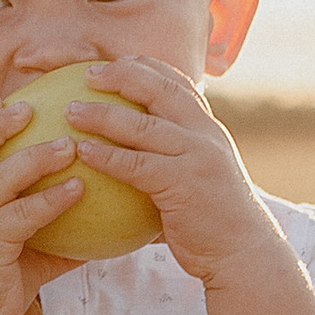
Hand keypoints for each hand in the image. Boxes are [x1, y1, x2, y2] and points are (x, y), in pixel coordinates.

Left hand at [65, 60, 287, 291]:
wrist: (244, 253)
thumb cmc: (215, 223)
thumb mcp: (200, 179)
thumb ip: (175, 162)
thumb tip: (134, 161)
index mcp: (209, 129)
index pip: (179, 84)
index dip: (147, 66)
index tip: (118, 61)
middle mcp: (205, 135)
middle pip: (160, 90)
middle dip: (122, 75)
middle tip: (88, 73)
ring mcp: (196, 157)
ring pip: (143, 125)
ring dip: (103, 114)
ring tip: (71, 110)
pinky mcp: (183, 184)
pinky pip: (137, 165)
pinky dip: (108, 155)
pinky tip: (83, 151)